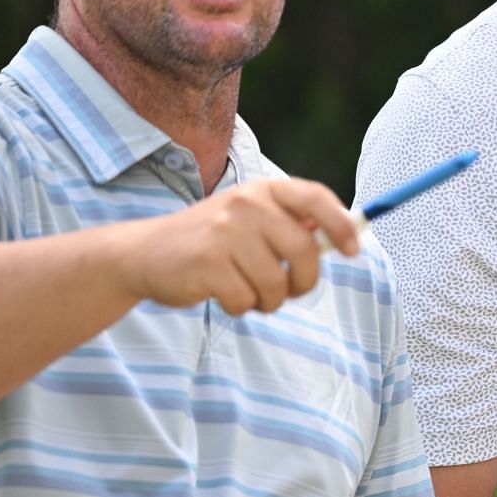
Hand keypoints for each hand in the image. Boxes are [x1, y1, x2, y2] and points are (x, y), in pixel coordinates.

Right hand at [122, 177, 359, 313]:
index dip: (341, 225)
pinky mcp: (206, 262)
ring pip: (276, 283)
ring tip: (247, 291)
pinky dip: (239, 306)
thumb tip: (345, 235)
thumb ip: (291, 224)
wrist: (145, 254)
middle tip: (288, 290)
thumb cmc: (211, 242)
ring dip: (267, 300)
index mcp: (262, 190)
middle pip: (305, 250)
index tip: (351, 251)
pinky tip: (220, 293)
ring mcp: (224, 232)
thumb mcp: (250, 220)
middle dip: (303, 282)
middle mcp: (245, 204)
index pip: (316, 198)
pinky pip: (246, 300)